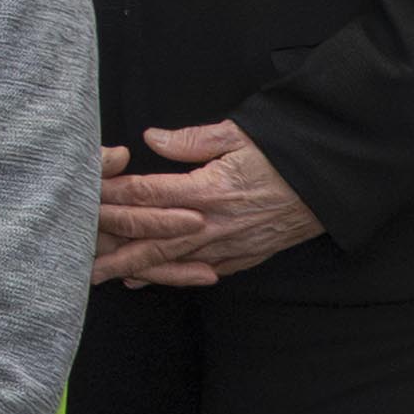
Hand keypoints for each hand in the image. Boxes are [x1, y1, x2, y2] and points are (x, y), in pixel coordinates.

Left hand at [95, 121, 322, 288]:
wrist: (332, 185)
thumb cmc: (285, 155)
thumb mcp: (239, 135)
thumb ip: (192, 139)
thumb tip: (152, 138)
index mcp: (207, 189)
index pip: (147, 195)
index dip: (114, 197)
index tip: (86, 200)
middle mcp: (213, 222)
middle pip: (152, 240)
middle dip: (115, 252)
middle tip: (81, 262)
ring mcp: (229, 243)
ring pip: (174, 260)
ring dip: (138, 269)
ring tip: (105, 276)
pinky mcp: (246, 254)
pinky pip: (202, 269)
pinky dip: (173, 275)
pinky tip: (150, 279)